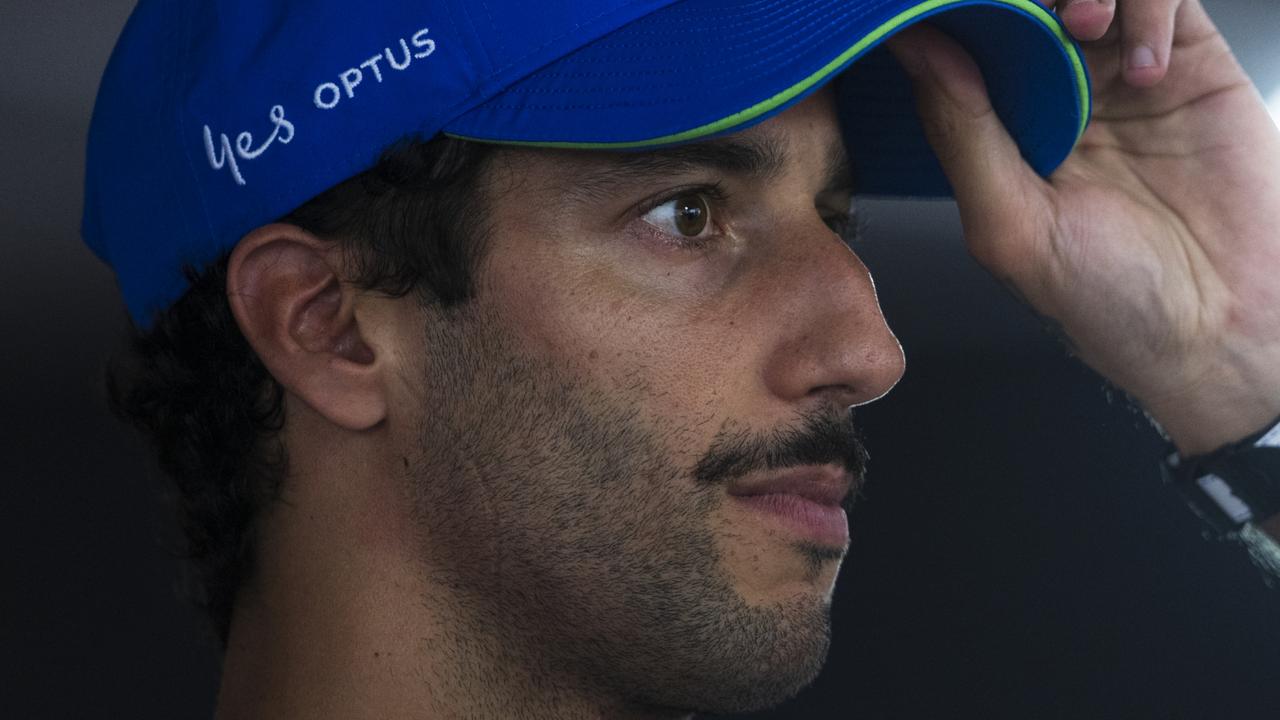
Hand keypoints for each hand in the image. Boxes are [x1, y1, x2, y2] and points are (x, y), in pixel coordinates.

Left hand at [887, 0, 1279, 454]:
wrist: (1222, 331)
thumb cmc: (1111, 303)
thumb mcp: (1012, 226)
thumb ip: (961, 134)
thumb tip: (914, 52)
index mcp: (998, 134)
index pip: (961, 48)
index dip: (953, 18)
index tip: (941, 8)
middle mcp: (1056, 99)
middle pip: (1022, 7)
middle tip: (1025, 9)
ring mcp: (1120, 77)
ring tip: (1084, 27)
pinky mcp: (1191, 64)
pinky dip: (1149, 10)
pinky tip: (1149, 70)